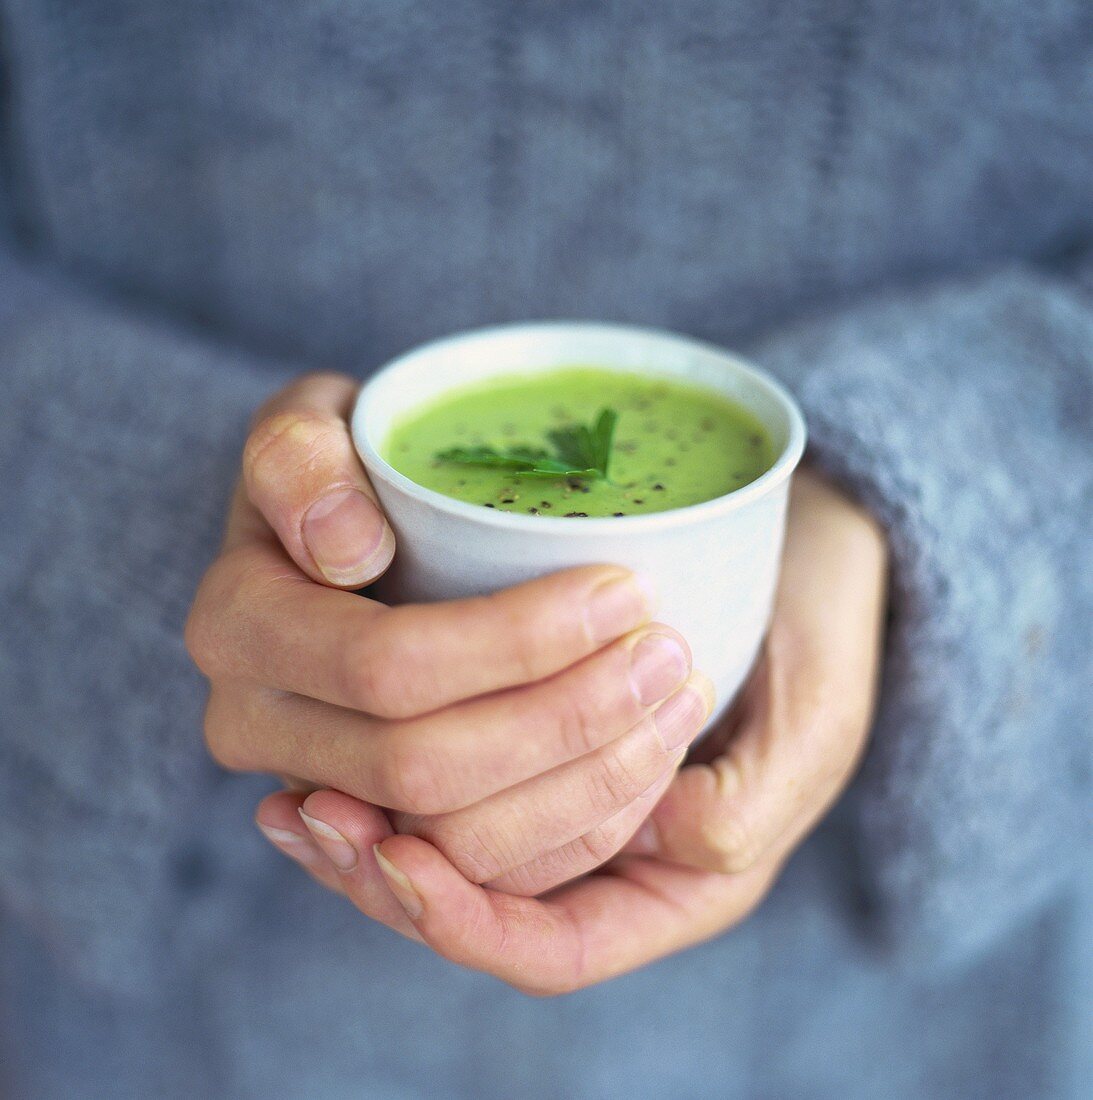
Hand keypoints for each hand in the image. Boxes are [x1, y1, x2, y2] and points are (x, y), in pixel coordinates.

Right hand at [186, 373, 712, 914]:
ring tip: (675, 705)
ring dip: (587, 785)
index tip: (628, 591)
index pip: (389, 666)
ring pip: (460, 843)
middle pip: (426, 772)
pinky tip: (645, 768)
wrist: (335, 541)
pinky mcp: (375, 830)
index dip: (519, 643)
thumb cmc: (345, 468)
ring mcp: (313, 789)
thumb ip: (298, 455)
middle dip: (568, 720)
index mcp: (237, 627)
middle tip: (668, 656)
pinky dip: (575, 830)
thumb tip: (344, 548)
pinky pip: (482, 872)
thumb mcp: (312, 423)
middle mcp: (254, 726)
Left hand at [265, 467, 887, 991]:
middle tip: (320, 811)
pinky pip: (438, 794)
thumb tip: (670, 839)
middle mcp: (607, 853)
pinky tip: (311, 769)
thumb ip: (757, 796)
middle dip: (400, 873)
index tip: (397, 855)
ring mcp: (561, 794)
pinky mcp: (525, 738)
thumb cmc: (814, 625)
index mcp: (678, 876)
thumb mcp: (817, 711)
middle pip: (481, 909)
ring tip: (296, 799)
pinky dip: (376, 793)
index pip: (550, 945)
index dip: (465, 918)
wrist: (796, 548)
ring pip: (445, 862)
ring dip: (369, 842)